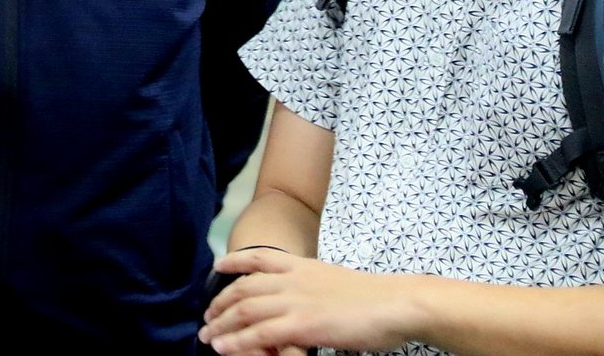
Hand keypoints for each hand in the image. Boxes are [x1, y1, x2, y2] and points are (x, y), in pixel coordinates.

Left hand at [199, 247, 422, 354]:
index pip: (259, 257)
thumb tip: (301, 298)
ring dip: (221, 325)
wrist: (395, 303)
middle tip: (207, 316)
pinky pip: (259, 334)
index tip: (218, 266)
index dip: (234, 261)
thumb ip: (312, 286)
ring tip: (208, 336)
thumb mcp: (334, 281)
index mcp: (303, 266)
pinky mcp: (302, 325)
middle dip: (220, 302)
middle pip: (244, 288)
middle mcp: (293, 279)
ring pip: (245, 311)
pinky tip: (224, 348)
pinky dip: (237, 341)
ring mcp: (296, 301)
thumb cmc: (374, 297)